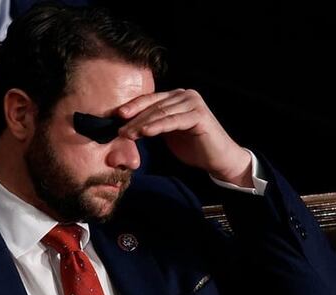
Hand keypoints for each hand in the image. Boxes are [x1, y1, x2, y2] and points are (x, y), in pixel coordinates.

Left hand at [117, 89, 252, 186]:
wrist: (218, 159)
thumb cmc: (194, 147)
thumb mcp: (169, 132)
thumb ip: (154, 124)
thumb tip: (128, 125)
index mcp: (177, 96)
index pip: (151, 100)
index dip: (133, 107)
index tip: (116, 116)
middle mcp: (185, 95)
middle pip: (154, 106)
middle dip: (135, 118)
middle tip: (119, 130)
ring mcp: (193, 103)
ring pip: (161, 113)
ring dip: (143, 124)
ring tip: (128, 134)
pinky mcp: (199, 114)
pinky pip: (173, 121)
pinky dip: (158, 126)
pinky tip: (145, 132)